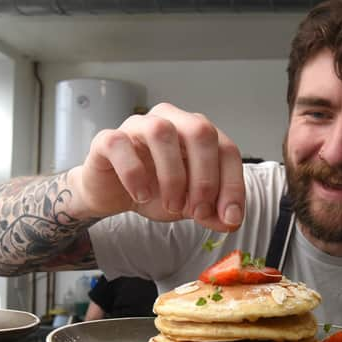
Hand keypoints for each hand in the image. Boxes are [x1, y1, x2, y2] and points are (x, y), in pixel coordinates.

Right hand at [69, 102, 244, 231]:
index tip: (230, 217)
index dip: (233, 184)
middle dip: (205, 178)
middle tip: (198, 211)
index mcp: (197, 133)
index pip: (226, 149)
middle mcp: (172, 121)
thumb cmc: (155, 191)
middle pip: (200, 131)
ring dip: (173, 176)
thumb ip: (212, 212)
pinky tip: (141, 195)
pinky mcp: (108, 139)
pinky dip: (134, 173)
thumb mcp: (190, 206)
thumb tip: (231, 221)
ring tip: (172, 206)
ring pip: (161, 132)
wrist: (113, 195)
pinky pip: (120, 144)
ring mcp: (138, 126)